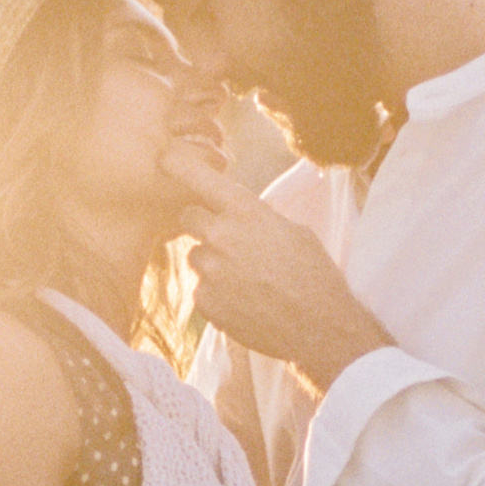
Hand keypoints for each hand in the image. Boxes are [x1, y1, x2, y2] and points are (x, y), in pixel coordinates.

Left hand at [163, 144, 388, 387]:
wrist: (319, 326)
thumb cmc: (313, 274)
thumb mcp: (292, 230)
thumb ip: (256, 217)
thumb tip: (236, 214)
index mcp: (245, 211)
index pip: (198, 177)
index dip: (178, 165)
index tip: (165, 158)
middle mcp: (221, 235)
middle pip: (187, 217)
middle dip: (202, 224)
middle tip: (227, 241)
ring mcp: (210, 271)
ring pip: (196, 256)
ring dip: (212, 264)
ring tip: (246, 280)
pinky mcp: (205, 301)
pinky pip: (201, 289)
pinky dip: (216, 294)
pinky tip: (245, 302)